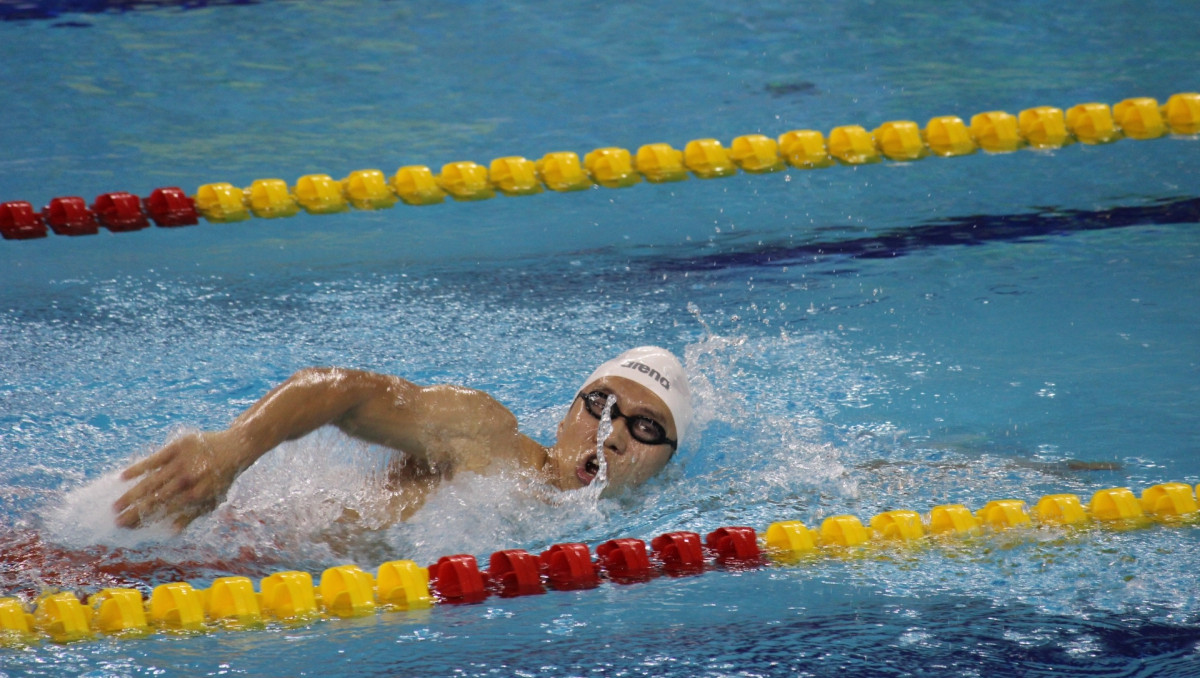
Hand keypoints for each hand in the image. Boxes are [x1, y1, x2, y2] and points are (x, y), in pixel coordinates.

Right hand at [113, 430, 244, 530]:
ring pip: (150, 481)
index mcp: (195, 496)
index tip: (128, 528)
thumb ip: (191, 515)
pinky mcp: (177, 447)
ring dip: (131, 494)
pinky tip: (122, 477)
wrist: (236, 446)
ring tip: (115, 505)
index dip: (144, 520)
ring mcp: (181, 463)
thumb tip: (170, 532)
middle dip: (133, 512)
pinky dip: (138, 468)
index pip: (163, 512)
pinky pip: (153, 459)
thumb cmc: (222, 478)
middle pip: (153, 499)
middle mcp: (187, 480)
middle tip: (115, 521)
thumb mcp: (212, 500)